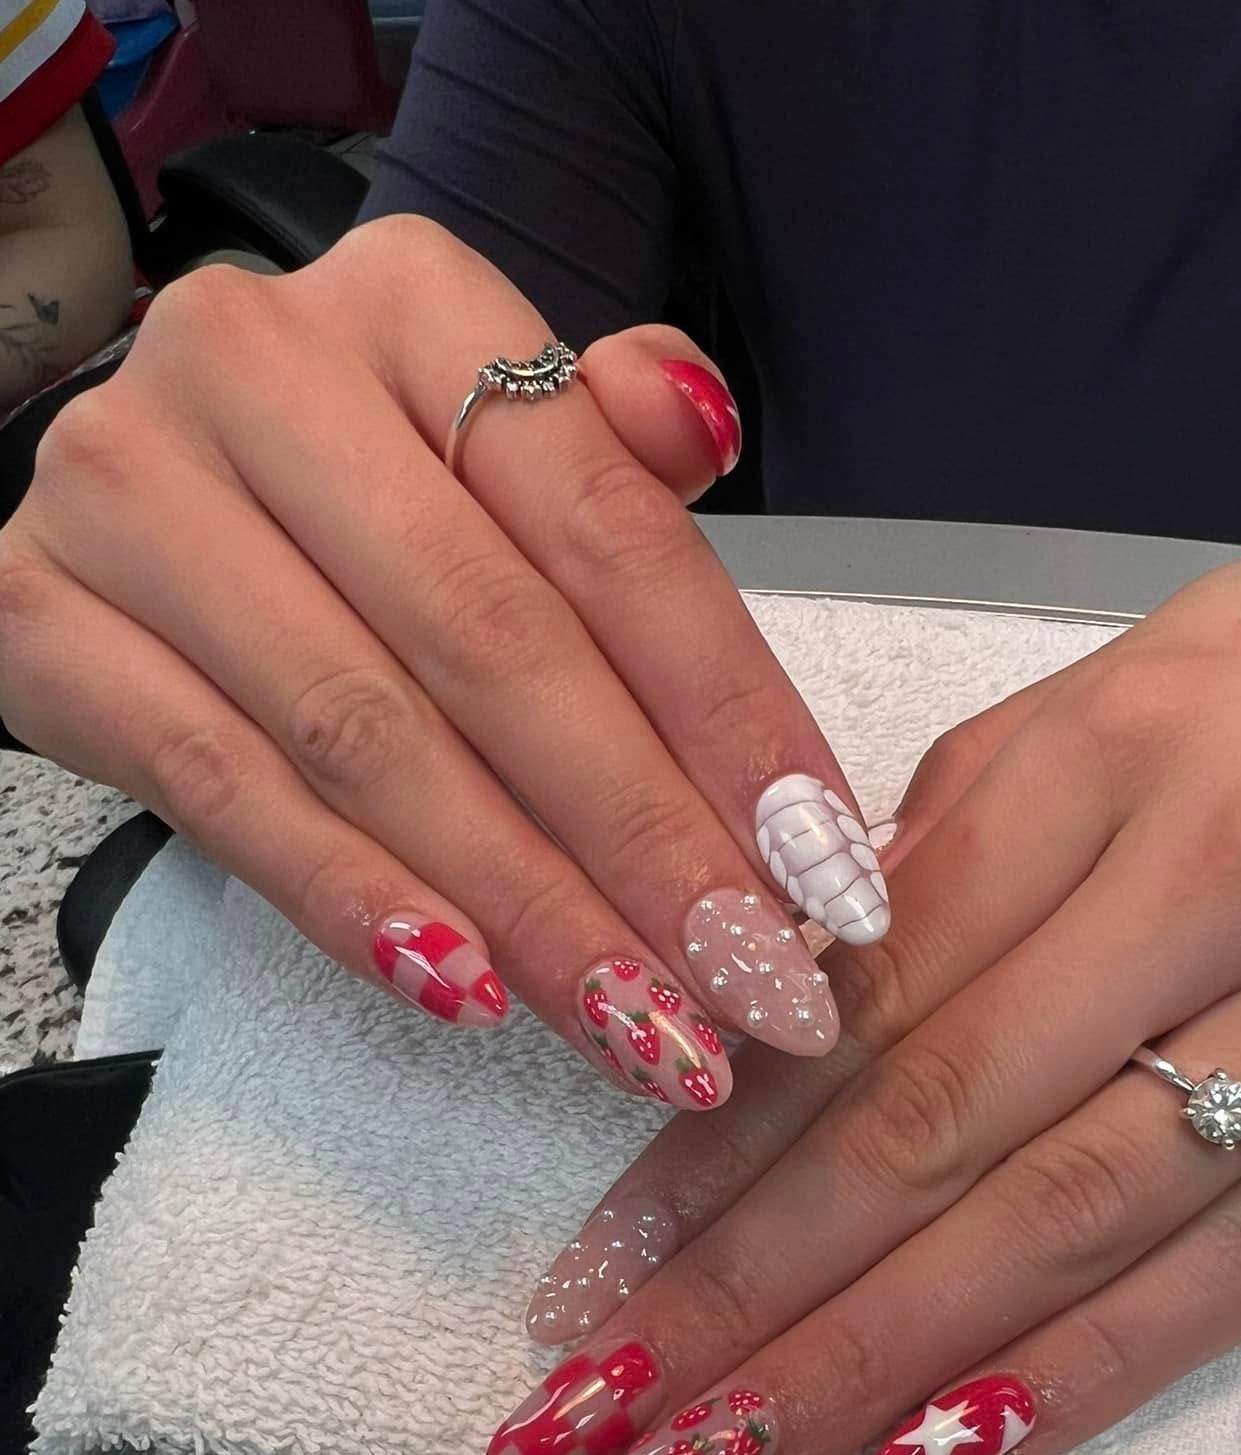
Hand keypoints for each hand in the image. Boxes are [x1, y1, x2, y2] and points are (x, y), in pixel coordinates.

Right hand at [0, 216, 890, 1108]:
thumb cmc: (370, 490)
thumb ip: (607, 454)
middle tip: (750, 982)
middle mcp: (256, 366)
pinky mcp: (40, 619)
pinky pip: (220, 791)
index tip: (820, 861)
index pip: (604, 528)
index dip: (728, 711)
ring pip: (369, 735)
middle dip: (644, 840)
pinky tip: (467, 988)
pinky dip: (354, 899)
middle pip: (495, 643)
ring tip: (643, 1025)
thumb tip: (699, 420)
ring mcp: (129, 490)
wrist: (145, 496)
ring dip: (528, 903)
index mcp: (410, 300)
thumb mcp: (497, 443)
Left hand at [485, 545, 1240, 1454]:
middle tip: (594, 1417)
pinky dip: (1083, 1374)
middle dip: (746, 1294)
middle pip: (940, 1124)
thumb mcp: (1169, 674)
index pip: (875, 986)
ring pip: (1067, 1224)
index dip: (721, 1147)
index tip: (606, 1265)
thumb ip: (984, 820)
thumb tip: (807, 977)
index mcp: (1128, 748)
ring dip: (869, 1367)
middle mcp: (1231, 879)